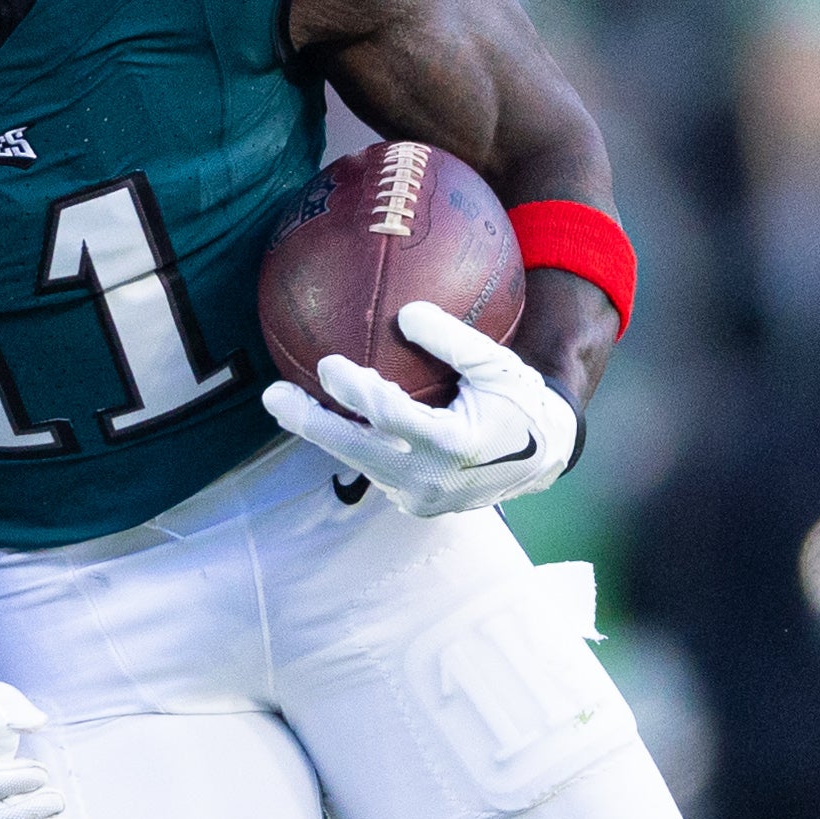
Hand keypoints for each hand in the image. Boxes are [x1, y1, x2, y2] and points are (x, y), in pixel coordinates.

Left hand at [262, 301, 576, 516]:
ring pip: (359, 463)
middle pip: (356, 450)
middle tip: (274, 395)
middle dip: (309, 423)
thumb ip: (453, 340)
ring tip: (286, 402)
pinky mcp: (415, 506)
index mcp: (453, 445)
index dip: (354, 391)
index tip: (327, 364)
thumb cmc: (519, 399)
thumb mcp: (497, 363)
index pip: (389, 416)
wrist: (545, 457)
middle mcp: (432, 479)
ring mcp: (422, 499)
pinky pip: (374, 470)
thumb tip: (404, 312)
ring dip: (323, 433)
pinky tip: (324, 415)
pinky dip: (351, 442)